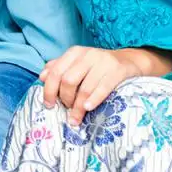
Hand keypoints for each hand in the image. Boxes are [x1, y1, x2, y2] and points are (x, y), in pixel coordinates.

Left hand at [39, 46, 171, 125]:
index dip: (49, 90)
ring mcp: (103, 62)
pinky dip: (94, 99)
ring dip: (78, 107)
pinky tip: (88, 109)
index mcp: (74, 53)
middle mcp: (87, 55)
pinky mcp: (118, 70)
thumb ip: (59, 68)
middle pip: (68, 80)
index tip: (49, 105)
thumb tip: (42, 77)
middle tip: (66, 111)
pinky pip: (103, 87)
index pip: (55, 72)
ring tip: (75, 119)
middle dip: (65, 99)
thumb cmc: (98, 66)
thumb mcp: (77, 63)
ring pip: (84, 87)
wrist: (129, 61)